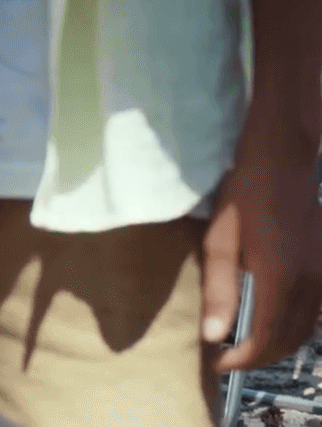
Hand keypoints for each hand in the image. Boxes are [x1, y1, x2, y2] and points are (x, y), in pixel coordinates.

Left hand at [201, 122, 321, 370]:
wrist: (282, 160)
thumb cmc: (243, 195)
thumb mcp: (219, 241)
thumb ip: (219, 290)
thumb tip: (213, 335)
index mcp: (282, 278)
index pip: (267, 338)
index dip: (243, 359)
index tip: (217, 364)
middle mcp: (312, 282)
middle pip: (292, 339)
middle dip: (260, 357)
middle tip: (228, 359)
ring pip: (308, 328)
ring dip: (279, 344)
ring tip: (246, 345)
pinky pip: (316, 311)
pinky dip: (295, 326)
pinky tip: (270, 321)